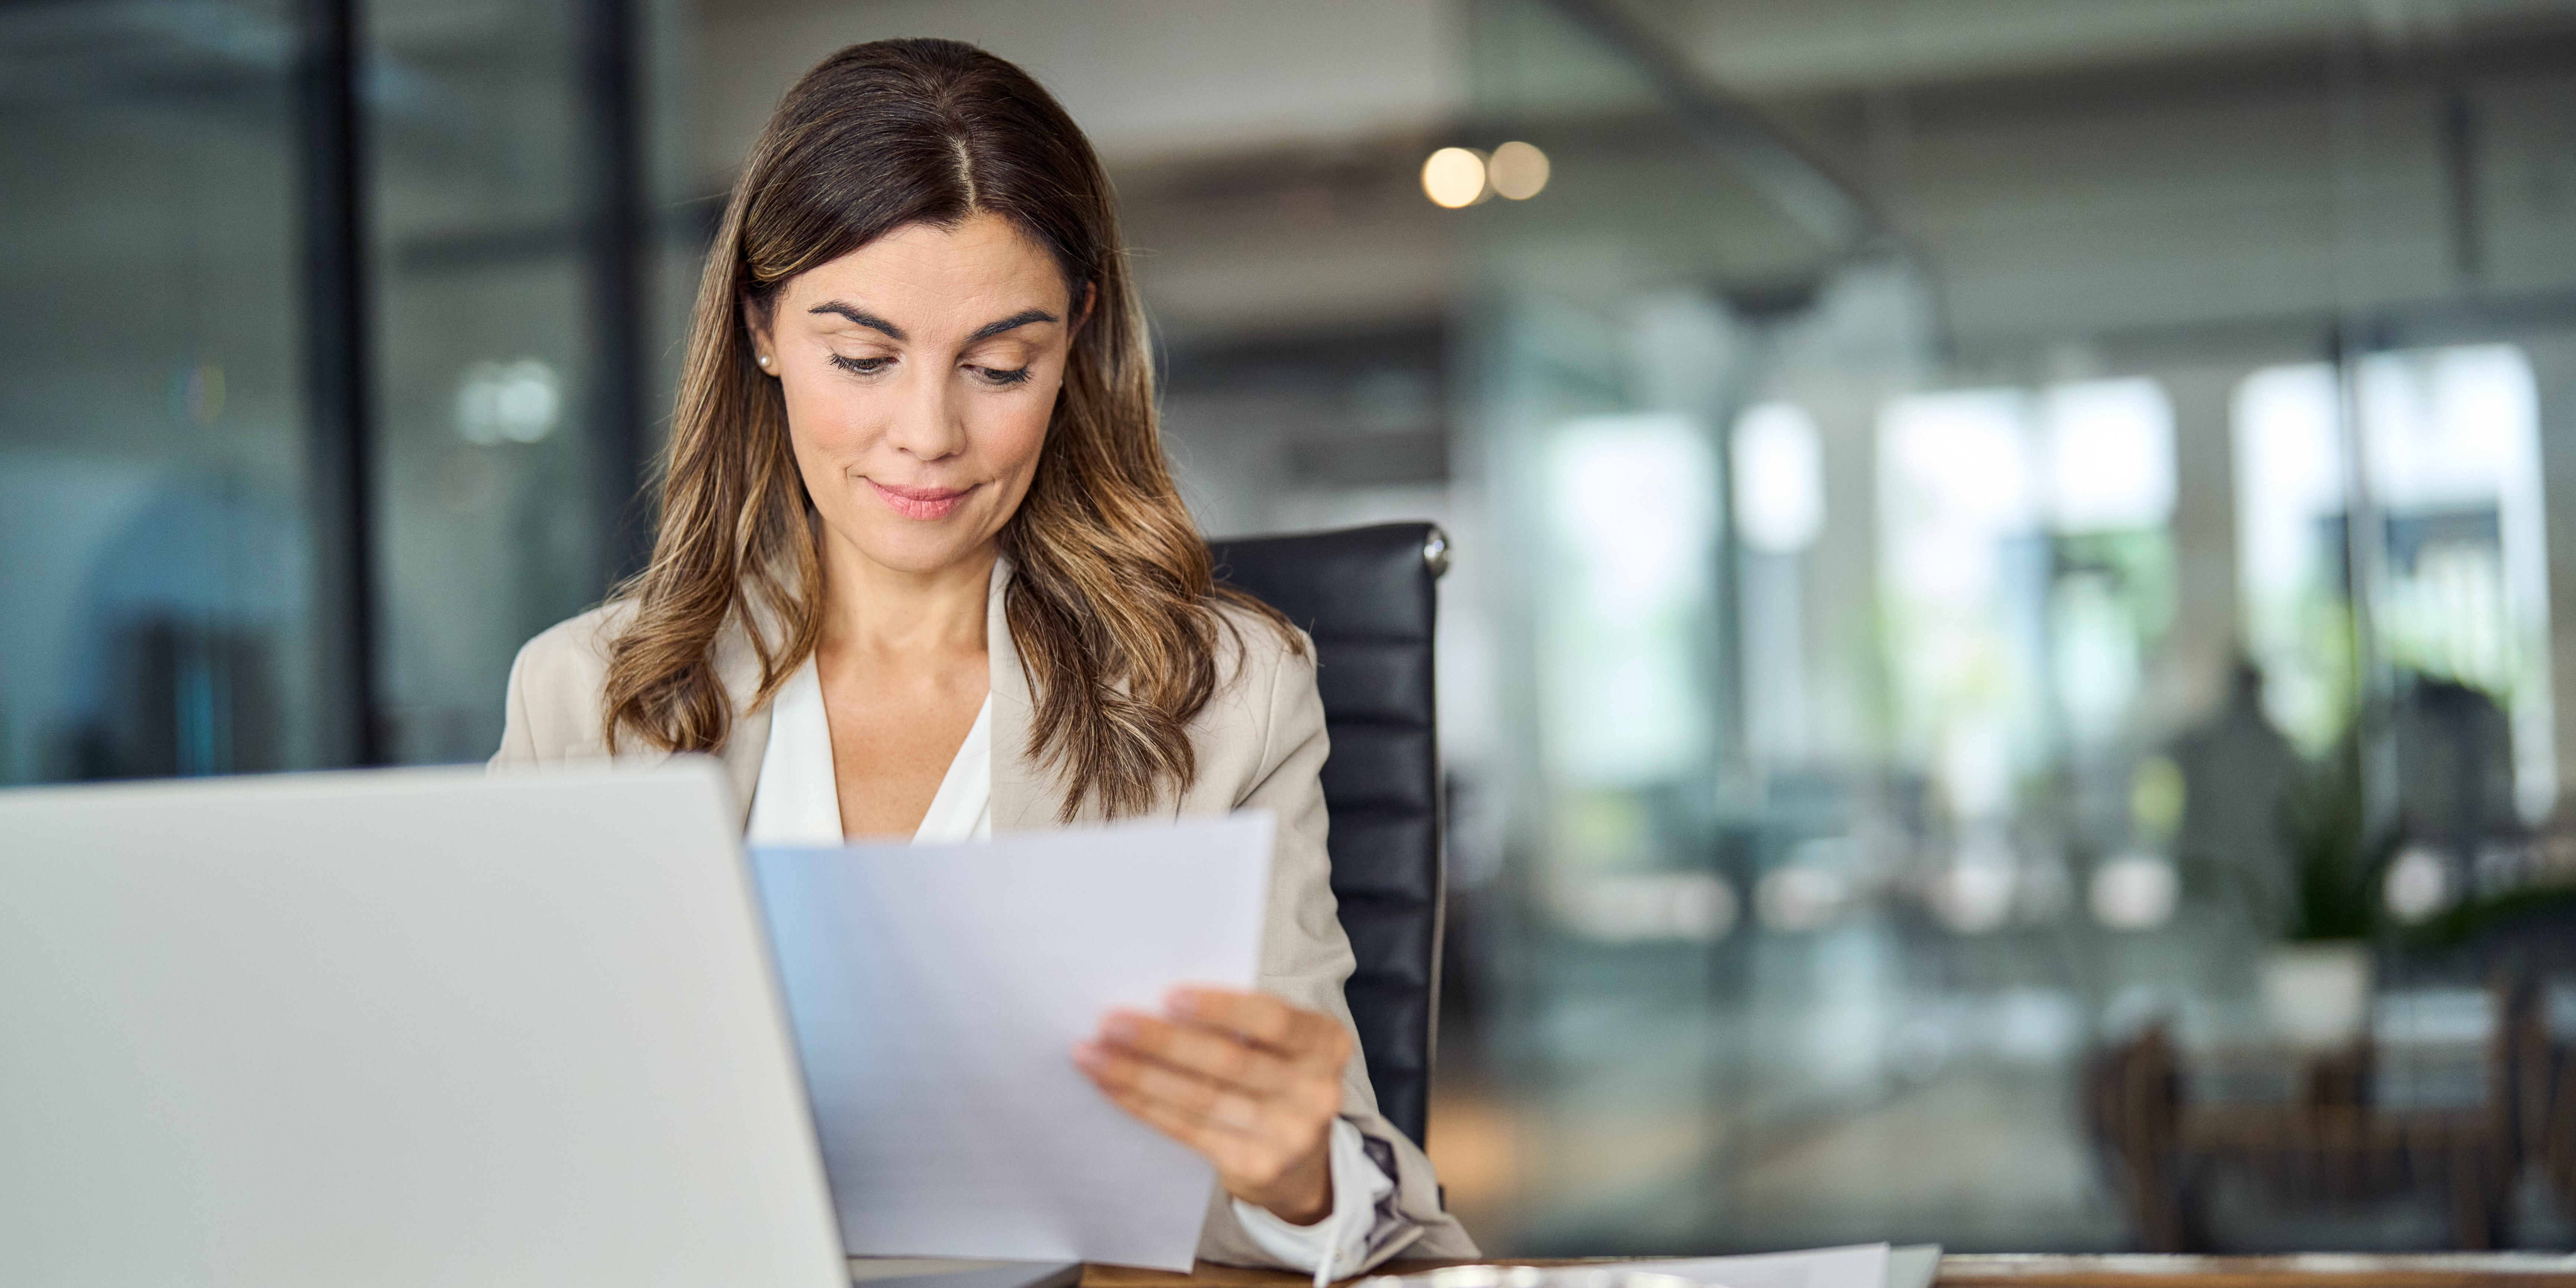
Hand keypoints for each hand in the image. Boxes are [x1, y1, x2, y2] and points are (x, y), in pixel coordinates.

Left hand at [1074, 985, 1352, 1225]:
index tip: (1166, 995)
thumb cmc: (1277, 1079)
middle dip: (1162, 1041)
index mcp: (1327, 1043)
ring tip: (1094, 1054)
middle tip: (1110, 1023)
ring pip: (1201, 1098)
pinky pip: (1189, 1130)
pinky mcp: (1256, 1166)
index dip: (1220, 1008)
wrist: (1301, 1165)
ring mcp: (1289, 1135)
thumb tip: (1156, 1000)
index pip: (1272, 1019)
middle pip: (1229, 1061)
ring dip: (1139, 1074)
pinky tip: (1112, 1087)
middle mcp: (1316, 1091)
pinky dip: (1144, 1106)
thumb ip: (1241, 1023)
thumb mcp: (1281, 1045)